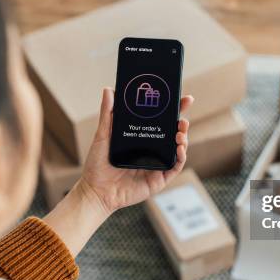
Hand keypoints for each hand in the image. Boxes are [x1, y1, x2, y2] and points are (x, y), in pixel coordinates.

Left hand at [79, 87, 193, 214]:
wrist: (96, 190)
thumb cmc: (98, 165)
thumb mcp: (103, 135)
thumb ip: (108, 113)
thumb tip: (109, 89)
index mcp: (142, 138)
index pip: (161, 121)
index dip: (175, 110)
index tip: (183, 99)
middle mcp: (152, 150)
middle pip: (173, 134)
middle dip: (182, 124)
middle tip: (182, 119)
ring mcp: (157, 164)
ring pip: (178, 149)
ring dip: (183, 139)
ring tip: (179, 132)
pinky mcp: (159, 179)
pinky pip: (175, 167)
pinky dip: (181, 158)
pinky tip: (179, 149)